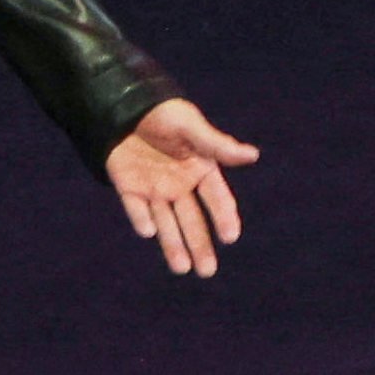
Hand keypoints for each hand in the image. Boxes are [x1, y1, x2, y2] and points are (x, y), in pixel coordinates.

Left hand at [107, 97, 258, 276]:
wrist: (122, 102)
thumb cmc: (162, 111)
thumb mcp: (190, 127)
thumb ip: (217, 145)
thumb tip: (253, 155)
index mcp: (200, 169)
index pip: (216, 198)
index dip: (224, 217)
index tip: (231, 236)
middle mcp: (180, 184)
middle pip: (192, 219)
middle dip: (200, 245)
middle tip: (207, 271)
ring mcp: (154, 188)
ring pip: (167, 222)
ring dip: (173, 245)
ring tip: (182, 269)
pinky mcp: (129, 187)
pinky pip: (136, 208)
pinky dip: (141, 219)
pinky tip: (148, 231)